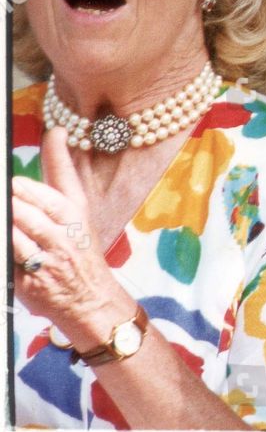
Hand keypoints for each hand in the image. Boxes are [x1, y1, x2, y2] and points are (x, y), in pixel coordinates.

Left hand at [12, 129, 134, 347]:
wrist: (90, 298)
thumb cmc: (78, 248)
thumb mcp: (78, 209)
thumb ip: (63, 172)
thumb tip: (56, 132)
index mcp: (76, 212)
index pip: (57, 186)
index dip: (38, 172)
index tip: (28, 164)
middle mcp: (65, 234)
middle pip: (32, 209)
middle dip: (14, 200)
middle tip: (8, 194)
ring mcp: (49, 259)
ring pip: (19, 234)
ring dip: (10, 223)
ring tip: (8, 211)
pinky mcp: (31, 281)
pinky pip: (11, 260)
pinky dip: (8, 248)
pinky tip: (8, 243)